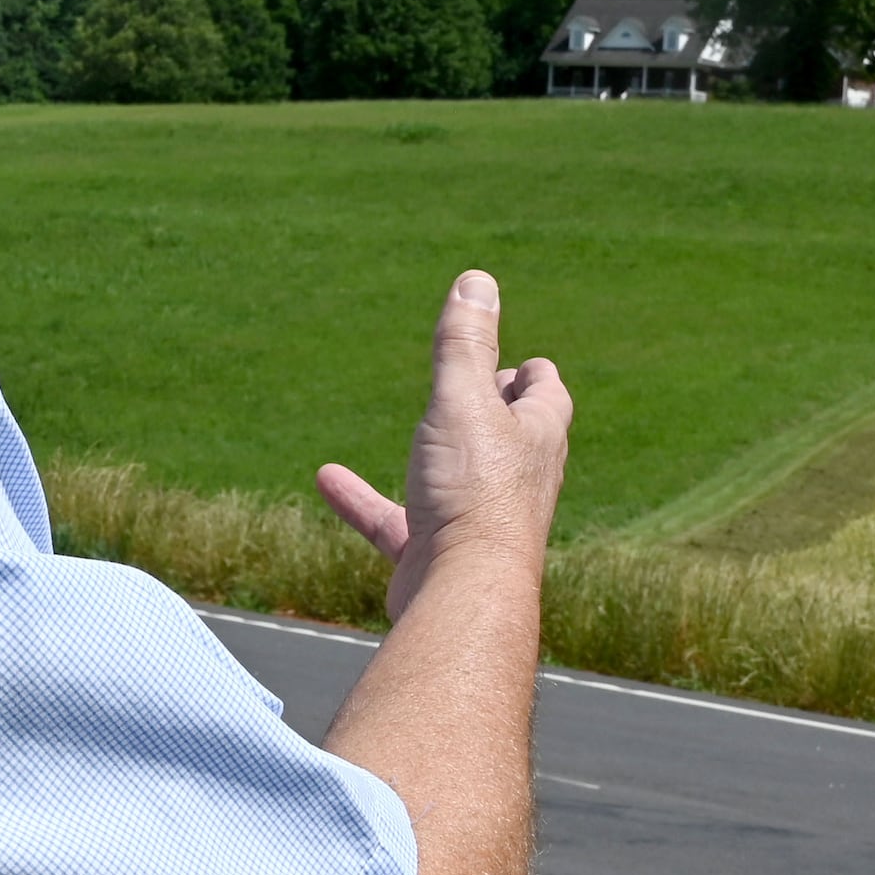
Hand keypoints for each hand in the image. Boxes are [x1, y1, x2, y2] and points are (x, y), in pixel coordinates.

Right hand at [316, 271, 570, 619]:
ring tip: (414, 433)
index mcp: (536, 438)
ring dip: (433, 454)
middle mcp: (517, 480)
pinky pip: (396, 519)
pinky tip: (328, 480)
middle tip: (475, 388)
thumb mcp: (463, 400)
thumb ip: (465, 344)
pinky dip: (366, 499)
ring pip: (457, 479)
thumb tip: (477, 282)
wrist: (462, 592)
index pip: (547, 394)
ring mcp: (477, 520)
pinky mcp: (437, 554)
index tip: (520, 361)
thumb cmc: (475, 490)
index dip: (532, 375)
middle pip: (513, 436)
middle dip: (494, 412)